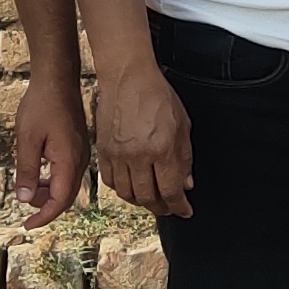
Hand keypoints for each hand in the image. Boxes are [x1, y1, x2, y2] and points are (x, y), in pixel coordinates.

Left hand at [10, 80, 91, 228]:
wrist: (57, 79)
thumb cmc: (41, 104)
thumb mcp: (27, 139)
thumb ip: (27, 171)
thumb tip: (25, 199)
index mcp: (69, 161)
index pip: (60, 201)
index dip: (44, 216)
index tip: (28, 225)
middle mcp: (80, 160)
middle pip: (67, 196)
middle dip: (46, 206)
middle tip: (25, 208)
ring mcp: (81, 152)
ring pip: (68, 184)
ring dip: (49, 193)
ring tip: (29, 188)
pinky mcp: (78, 146)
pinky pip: (68, 172)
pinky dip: (54, 180)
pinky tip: (40, 173)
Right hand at [93, 67, 195, 218]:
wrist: (128, 78)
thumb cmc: (157, 96)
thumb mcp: (183, 125)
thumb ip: (185, 157)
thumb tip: (186, 184)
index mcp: (161, 149)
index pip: (170, 191)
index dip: (179, 206)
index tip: (185, 210)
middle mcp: (137, 156)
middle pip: (147, 198)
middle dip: (161, 208)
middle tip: (169, 207)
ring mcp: (117, 155)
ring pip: (127, 194)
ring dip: (141, 201)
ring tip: (151, 199)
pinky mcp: (102, 151)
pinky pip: (110, 182)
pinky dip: (122, 189)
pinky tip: (132, 185)